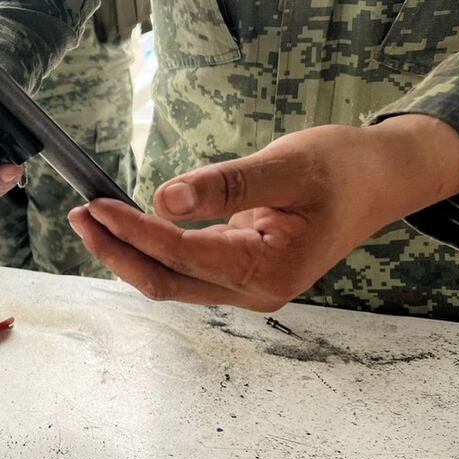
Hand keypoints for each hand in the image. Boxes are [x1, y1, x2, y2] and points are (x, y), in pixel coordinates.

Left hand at [68, 116, 458, 310]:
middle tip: (79, 216)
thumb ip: (227, 185)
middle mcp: (255, 292)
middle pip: (166, 281)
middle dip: (117, 252)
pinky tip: (126, 225)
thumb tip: (166, 199)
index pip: (182, 256)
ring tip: (91, 219)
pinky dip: (151, 249)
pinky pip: (183, 269)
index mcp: (270, 271)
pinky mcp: (238, 274)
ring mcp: (245, 288)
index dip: (134, 232)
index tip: (97, 206)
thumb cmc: (343, 170)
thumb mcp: (288, 166)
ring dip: (128, 252)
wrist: (380, 181)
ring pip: (170, 280)